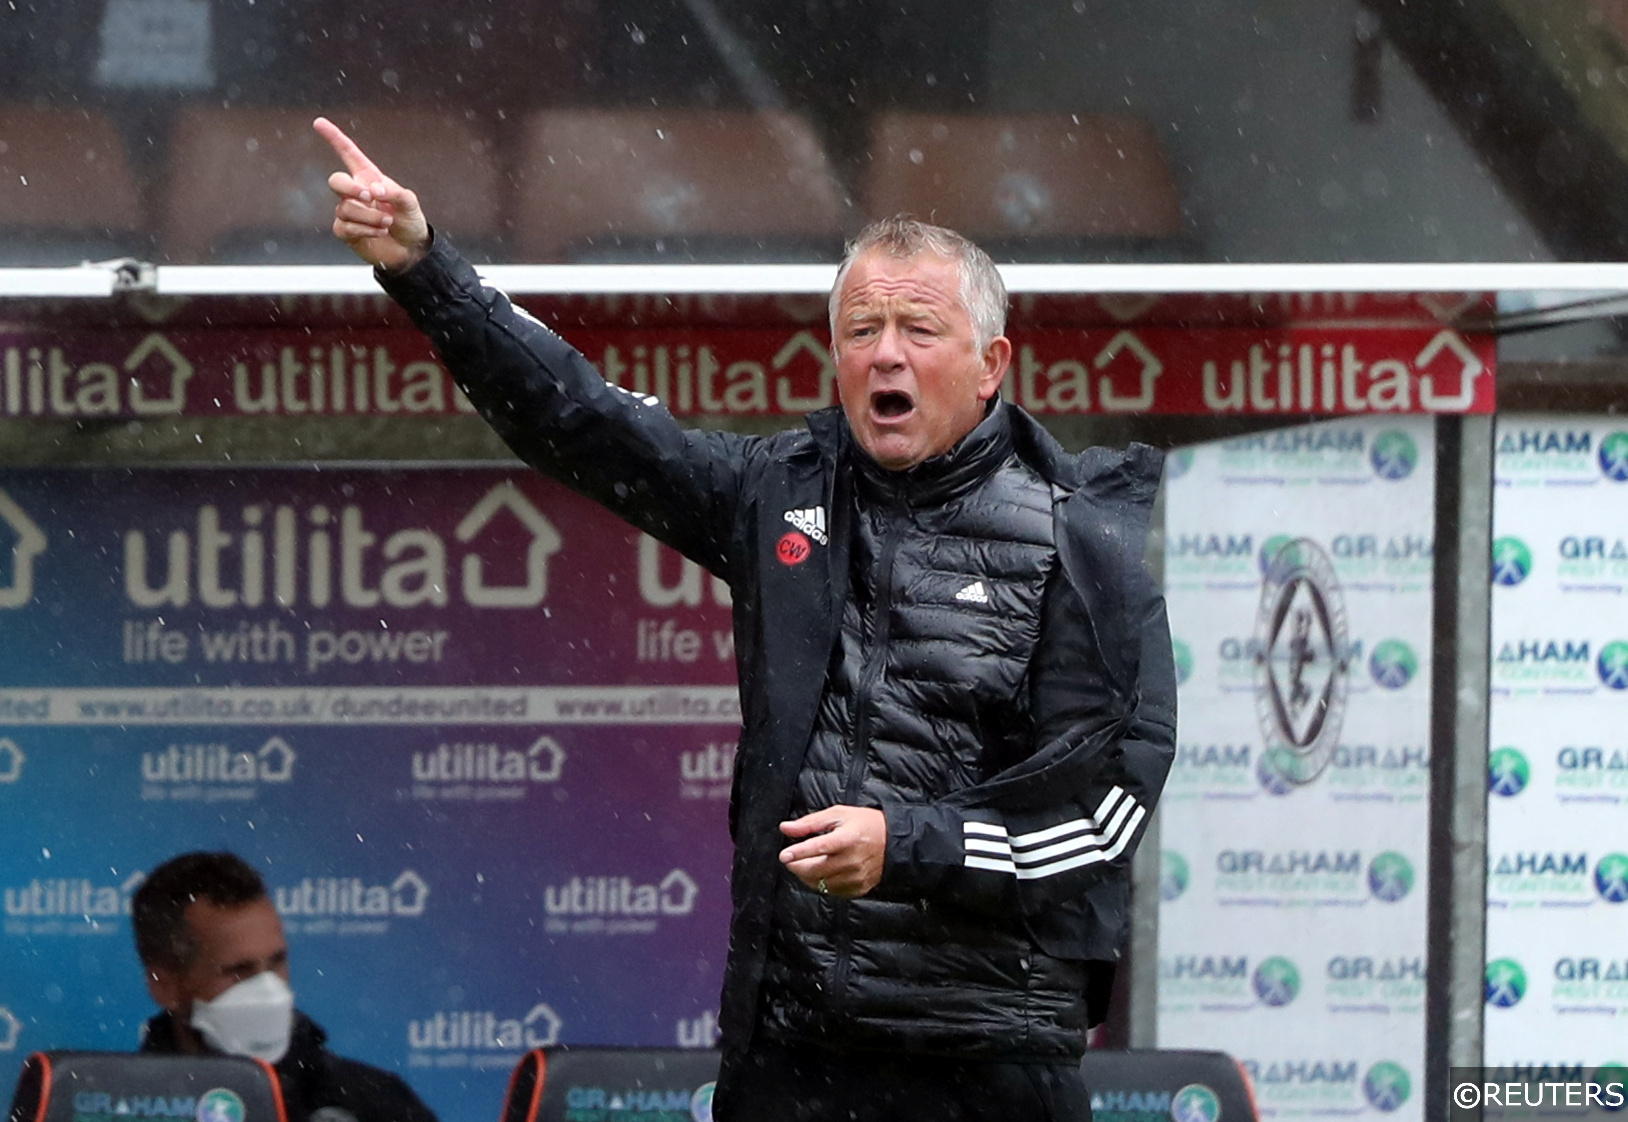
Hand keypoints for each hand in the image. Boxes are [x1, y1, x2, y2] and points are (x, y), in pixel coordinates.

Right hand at [312, 117, 430, 271]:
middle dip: (350, 188)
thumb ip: (393, 191)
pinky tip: (379, 232)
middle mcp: (355, 193)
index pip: (348, 153)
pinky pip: (345, 226)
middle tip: (370, 197)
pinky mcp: (346, 231)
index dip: (334, 138)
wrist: (411, 249)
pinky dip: (365, 229)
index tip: (319, 122)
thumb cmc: (411, 221)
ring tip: (387, 223)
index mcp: (368, 178)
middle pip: (336, 181)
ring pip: (345, 208)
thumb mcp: (409, 202)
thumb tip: (373, 190)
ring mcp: (348, 212)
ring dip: (370, 216)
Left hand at [778, 805, 885, 897]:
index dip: (799, 853)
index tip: (784, 856)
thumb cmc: (864, 824)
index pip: (819, 847)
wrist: (894, 840)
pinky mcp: (859, 888)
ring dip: (807, 876)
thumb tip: (786, 828)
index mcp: (847, 838)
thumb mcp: (838, 814)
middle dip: (797, 866)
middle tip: (790, 860)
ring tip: (804, 865)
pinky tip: (820, 874)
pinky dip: (821, 884)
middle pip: (816, 870)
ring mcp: (856, 877)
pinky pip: (832, 891)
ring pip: (821, 884)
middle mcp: (852, 860)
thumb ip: (810, 823)